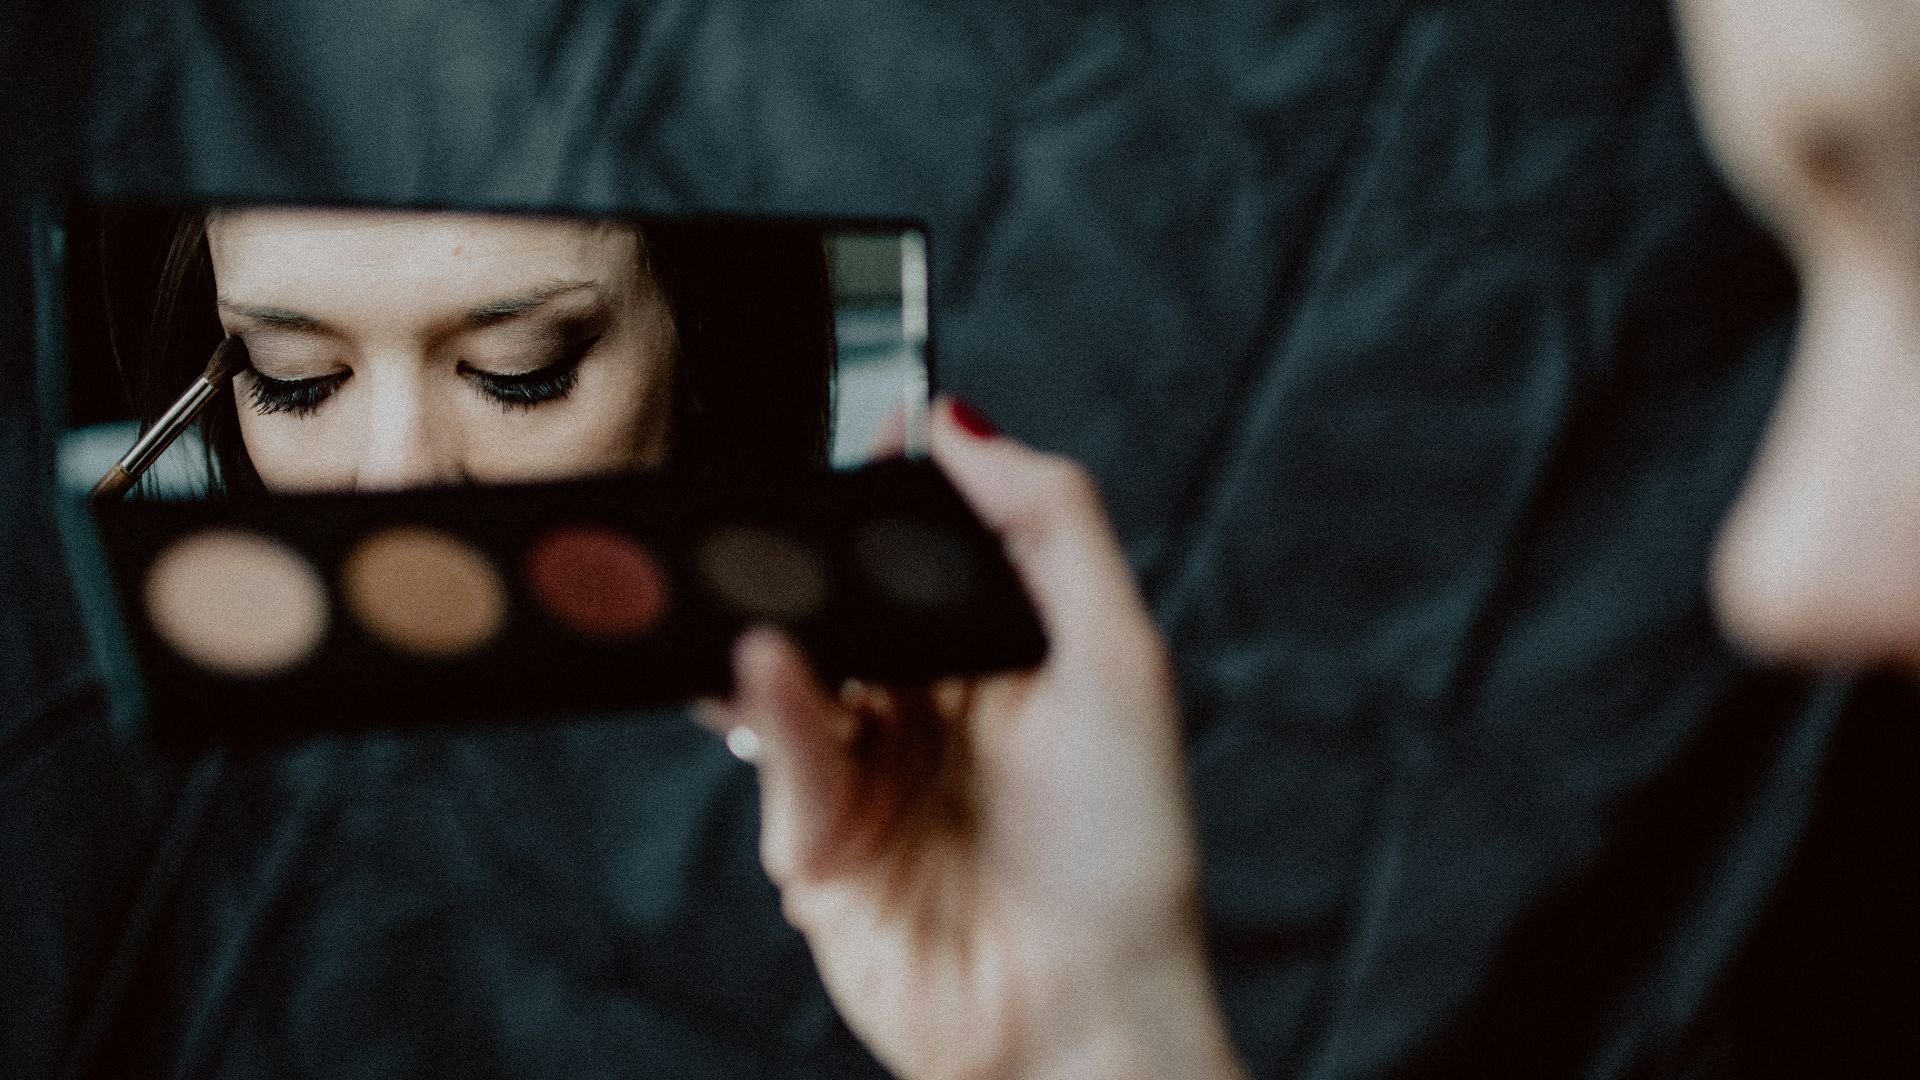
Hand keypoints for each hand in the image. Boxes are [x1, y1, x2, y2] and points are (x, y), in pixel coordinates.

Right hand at [701, 399, 1244, 1079]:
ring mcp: (867, 774)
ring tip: (753, 575)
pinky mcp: (816, 841)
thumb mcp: (1116, 659)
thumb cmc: (1125, 853)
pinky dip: (770, 702)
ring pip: (794, 668)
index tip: (858, 427)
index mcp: (1002, 658)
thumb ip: (1050, 524)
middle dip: (811, 554)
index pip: (924, 549)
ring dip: (775, 619)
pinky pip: (782, 749)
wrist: (1082, 1015)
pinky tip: (768, 660)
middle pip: (847, 601)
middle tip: (777, 501)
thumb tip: (959, 421)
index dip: (890, 490)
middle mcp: (929, 709)